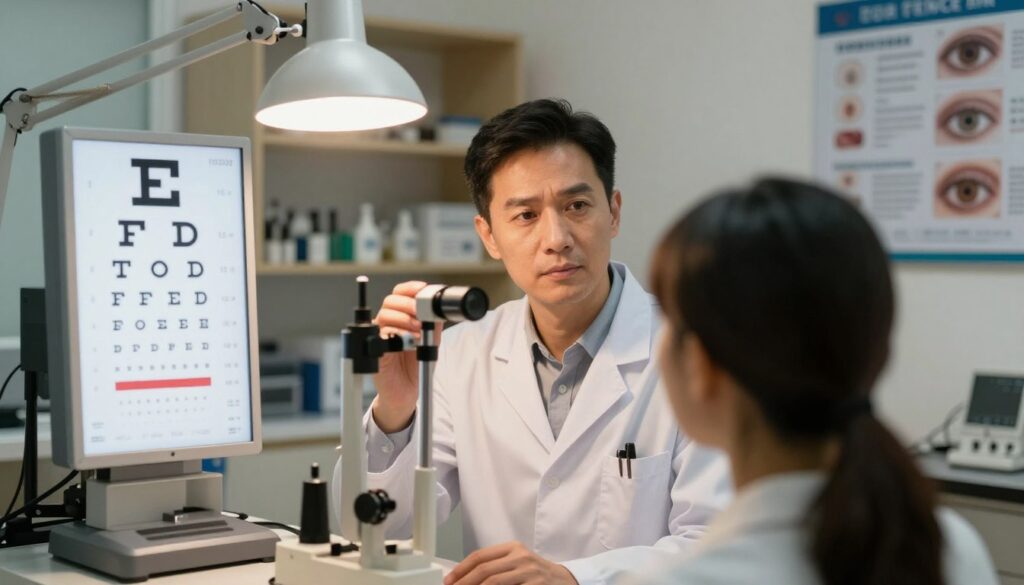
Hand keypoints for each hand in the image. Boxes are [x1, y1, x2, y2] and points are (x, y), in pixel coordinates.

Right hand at [372, 280, 428, 432]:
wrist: (406, 392)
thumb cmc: (414, 367)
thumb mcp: (429, 342)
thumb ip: (433, 325)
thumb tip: (439, 310)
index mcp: (400, 317)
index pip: (400, 294)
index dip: (409, 288)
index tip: (422, 289)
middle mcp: (387, 324)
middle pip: (390, 301)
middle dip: (408, 304)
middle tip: (420, 313)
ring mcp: (379, 336)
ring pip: (384, 315)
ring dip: (403, 319)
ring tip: (417, 330)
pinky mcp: (375, 351)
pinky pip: (379, 336)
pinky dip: (395, 335)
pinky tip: (407, 341)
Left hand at [444, 541, 577, 584]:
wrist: (565, 581)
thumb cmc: (536, 574)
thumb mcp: (517, 562)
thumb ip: (495, 566)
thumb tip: (463, 578)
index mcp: (513, 548)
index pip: (480, 556)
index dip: (461, 570)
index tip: (448, 581)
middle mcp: (521, 557)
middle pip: (484, 570)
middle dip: (464, 584)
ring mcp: (529, 573)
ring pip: (494, 583)